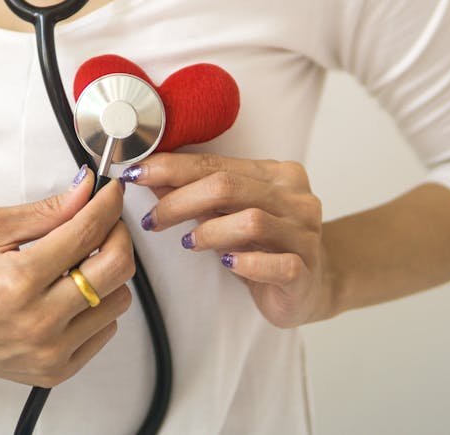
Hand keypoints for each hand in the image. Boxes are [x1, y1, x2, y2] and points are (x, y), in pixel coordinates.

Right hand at [0, 166, 135, 387]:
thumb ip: (44, 210)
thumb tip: (85, 191)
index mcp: (19, 278)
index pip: (87, 231)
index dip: (107, 205)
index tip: (111, 193)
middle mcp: (40, 319)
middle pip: (117, 267)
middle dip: (119, 234)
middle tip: (105, 223)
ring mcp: (51, 349)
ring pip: (119, 299)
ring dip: (108, 273)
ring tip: (80, 263)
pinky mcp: (58, 369)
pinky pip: (106, 330)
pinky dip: (98, 306)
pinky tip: (70, 295)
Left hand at [123, 153, 330, 327]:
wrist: (312, 285)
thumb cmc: (266, 246)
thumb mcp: (229, 214)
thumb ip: (197, 194)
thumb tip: (151, 177)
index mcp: (276, 174)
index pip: (216, 164)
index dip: (172, 168)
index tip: (137, 174)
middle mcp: (294, 198)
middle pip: (229, 187)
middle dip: (180, 200)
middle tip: (154, 218)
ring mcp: (304, 234)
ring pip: (251, 221)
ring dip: (209, 231)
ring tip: (189, 243)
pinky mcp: (307, 271)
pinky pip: (278, 264)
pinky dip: (247, 263)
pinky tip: (228, 263)